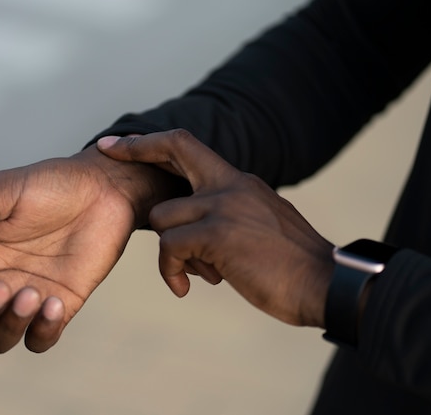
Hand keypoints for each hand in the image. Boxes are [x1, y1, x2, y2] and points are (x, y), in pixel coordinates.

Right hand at [0, 146, 178, 352]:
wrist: (105, 190)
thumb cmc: (52, 185)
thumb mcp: (6, 191)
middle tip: (2, 288)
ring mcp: (27, 296)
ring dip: (8, 326)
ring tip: (34, 293)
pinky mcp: (60, 305)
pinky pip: (40, 339)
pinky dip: (42, 332)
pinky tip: (55, 304)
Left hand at [97, 130, 334, 326]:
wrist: (325, 283)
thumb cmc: (291, 264)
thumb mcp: (261, 226)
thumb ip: (230, 215)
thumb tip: (199, 231)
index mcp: (240, 182)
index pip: (190, 146)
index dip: (153, 141)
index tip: (122, 141)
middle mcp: (231, 185)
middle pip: (174, 149)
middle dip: (135, 148)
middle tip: (105, 151)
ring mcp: (225, 206)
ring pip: (164, 217)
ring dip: (171, 251)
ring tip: (195, 273)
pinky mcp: (219, 234)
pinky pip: (170, 248)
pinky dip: (172, 271)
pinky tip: (186, 288)